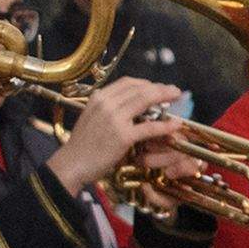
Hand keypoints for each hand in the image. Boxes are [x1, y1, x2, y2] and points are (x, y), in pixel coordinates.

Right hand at [48, 71, 189, 189]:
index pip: (127, 82)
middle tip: (175, 91)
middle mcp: (106, 104)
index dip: (146, 83)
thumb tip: (126, 105)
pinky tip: (175, 124)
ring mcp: (114, 119)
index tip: (158, 87)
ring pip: (146, 101)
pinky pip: (149, 127)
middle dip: (160, 88)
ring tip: (178, 99)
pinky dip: (165, 125)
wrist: (71, 164)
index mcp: (98, 98)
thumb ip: (107, 109)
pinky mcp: (122, 136)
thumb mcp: (90, 118)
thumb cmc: (81, 146)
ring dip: (165, 97)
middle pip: (140, 89)